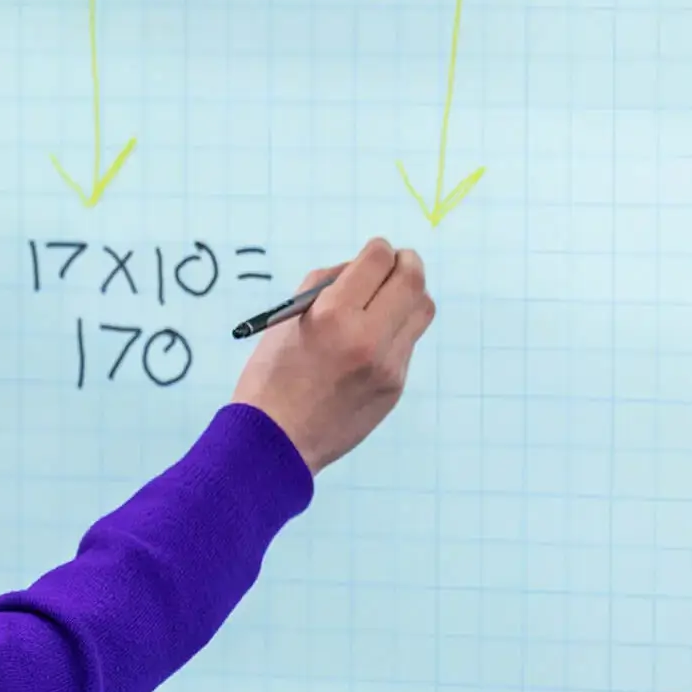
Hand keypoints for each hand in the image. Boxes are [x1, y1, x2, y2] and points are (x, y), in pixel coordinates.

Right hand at [229, 238, 434, 472]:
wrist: (275, 443)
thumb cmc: (270, 378)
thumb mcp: (285, 322)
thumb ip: (323, 287)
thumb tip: (359, 269)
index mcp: (332, 316)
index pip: (377, 261)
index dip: (378, 248)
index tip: (376, 250)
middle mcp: (367, 338)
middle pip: (412, 280)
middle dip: (406, 262)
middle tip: (397, 261)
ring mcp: (387, 366)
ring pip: (421, 311)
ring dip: (409, 294)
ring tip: (389, 298)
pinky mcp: (395, 387)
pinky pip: (407, 343)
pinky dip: (395, 331)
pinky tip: (371, 340)